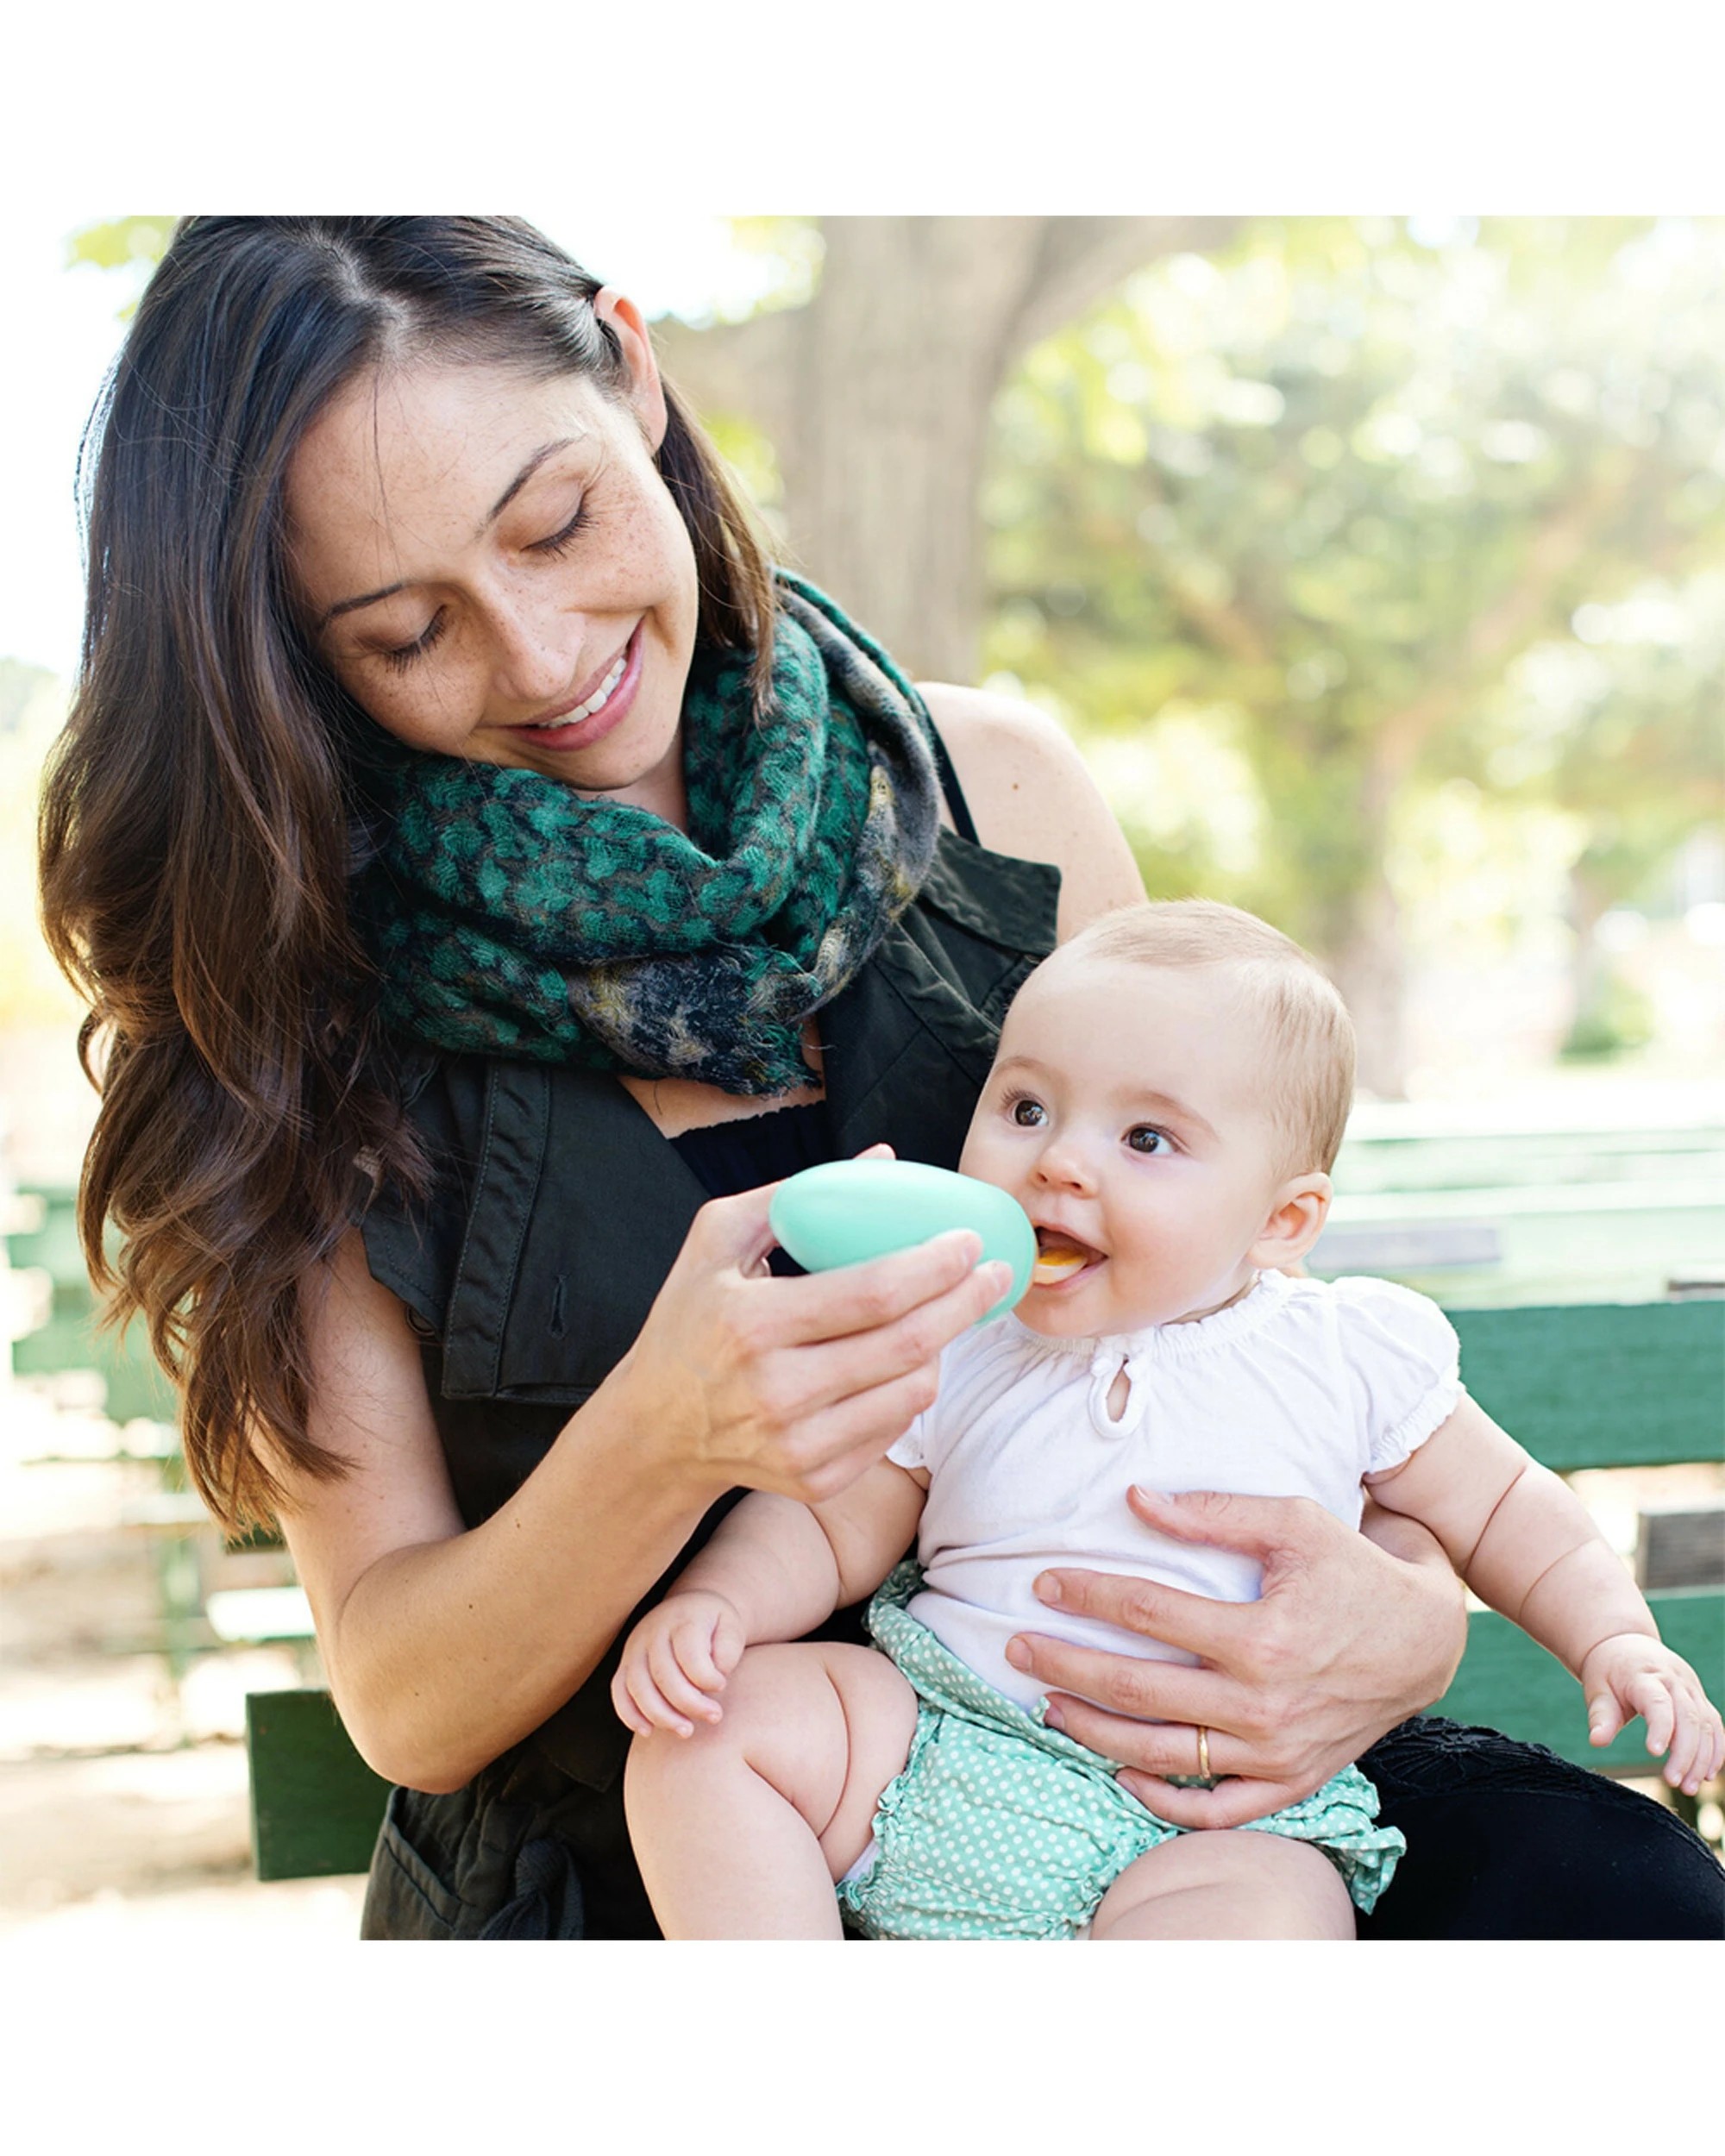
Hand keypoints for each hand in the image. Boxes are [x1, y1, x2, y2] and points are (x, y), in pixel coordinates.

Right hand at [607, 1153, 1011, 1508]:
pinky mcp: (815, 1480)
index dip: (934, 1266)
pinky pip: (894, 1428)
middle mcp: (776, 1391)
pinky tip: (904, 1361)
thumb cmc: (690, 1322)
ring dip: (944, 1346)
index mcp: (751, 1323)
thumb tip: (882, 1160)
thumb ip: (794, 1196)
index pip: (872, 1293)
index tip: (968, 1241)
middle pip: (907, 1344)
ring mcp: (798, 1444)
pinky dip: (910, 1388)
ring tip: (946, 1313)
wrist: (654, 1431)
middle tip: (994, 1273)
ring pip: (912, 1391)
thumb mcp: (715, 1241)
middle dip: (965, 1302)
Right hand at [611, 1591, 745, 1737]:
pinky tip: (648, 1731)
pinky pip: (619, 1691)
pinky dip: (630, 1714)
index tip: (722, 1685)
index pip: (690, 1655)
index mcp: (683, 1619)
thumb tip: (714, 1681)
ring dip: (662, 1716)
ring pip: (639, 1687)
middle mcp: (653, 1632)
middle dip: (689, 1704)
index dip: (706, 1678)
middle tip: (714, 1717)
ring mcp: (635, 1647)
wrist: (690, 1607)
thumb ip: (727, 1652)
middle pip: (664, 1675)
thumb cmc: (714, 1624)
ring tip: (687, 1731)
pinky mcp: (625, 1663)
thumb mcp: (731, 1627)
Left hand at [1003, 1486, 1467, 1828]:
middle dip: (1065, 1665)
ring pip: (1161, 1754)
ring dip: (1093, 1732)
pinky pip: (1214, 1810)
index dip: (1088, 1594)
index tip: (1043, 1583)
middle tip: (1015, 1648)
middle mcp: (1262, 1706)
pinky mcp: (1289, 1782)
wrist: (1425, 1641)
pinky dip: (1163, 1800)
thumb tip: (1133, 1500)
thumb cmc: (1352, 1568)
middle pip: (1136, 1689)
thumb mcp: (1292, 1522)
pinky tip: (1122, 1771)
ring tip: (1048, 1705)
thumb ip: (1212, 1512)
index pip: (1147, 1613)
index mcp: (1261, 1637)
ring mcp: (1275, 1754)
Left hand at [1581, 1633, 1724, 1795]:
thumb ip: (1600, 1717)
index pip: (1658, 1702)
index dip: (1660, 1727)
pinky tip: (1706, 1774)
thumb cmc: (1608, 1671)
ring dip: (1702, 1758)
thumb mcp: (1597, 1689)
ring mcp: (1691, 1688)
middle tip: (1674, 1783)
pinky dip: (1715, 1750)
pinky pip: (1714, 1725)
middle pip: (1688, 1717)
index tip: (1654, 1753)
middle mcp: (1673, 1680)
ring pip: (1706, 1724)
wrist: (1625, 1643)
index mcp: (1644, 1675)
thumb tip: (1596, 1741)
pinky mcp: (1699, 1698)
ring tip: (1688, 1786)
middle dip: (1685, 1753)